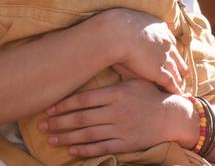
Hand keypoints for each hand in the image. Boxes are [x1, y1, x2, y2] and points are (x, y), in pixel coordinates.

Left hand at [37, 80, 192, 156]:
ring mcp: (120, 129)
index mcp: (116, 93)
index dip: (64, 105)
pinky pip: (102, 147)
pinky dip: (85, 150)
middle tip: (41, 125)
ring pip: (88, 134)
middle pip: (81, 118)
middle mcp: (116, 112)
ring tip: (51, 138)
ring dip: (67, 137)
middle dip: (59, 122)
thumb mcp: (133, 80)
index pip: (84, 100)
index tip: (49, 108)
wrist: (172, 116)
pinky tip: (72, 149)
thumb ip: (114, 76)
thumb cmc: (150, 94)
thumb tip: (95, 63)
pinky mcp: (126, 143)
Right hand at [103, 9, 187, 93]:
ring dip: (179, 80)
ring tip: (182, 88)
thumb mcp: (129, 22)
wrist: (117, 33)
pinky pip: (170, 82)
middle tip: (185, 75)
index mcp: (159, 29)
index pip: (169, 42)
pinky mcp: (158, 71)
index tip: (173, 56)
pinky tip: (178, 95)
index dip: (171, 52)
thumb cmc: (116, 27)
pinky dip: (175, 89)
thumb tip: (130, 29)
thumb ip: (134, 27)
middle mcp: (165, 43)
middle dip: (181, 67)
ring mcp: (163, 57)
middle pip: (176, 57)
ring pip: (176, 71)